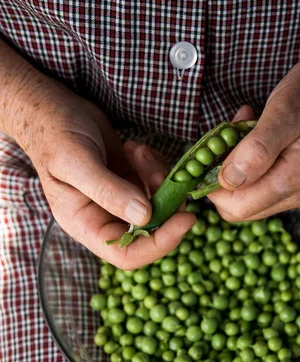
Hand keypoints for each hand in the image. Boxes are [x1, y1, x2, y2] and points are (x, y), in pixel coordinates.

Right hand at [9, 78, 194, 268]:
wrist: (51, 106)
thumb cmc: (53, 134)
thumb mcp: (77, 162)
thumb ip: (110, 192)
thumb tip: (145, 217)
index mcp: (86, 225)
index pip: (127, 254)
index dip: (159, 244)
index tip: (185, 220)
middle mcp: (105, 217)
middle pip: (150, 233)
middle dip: (166, 205)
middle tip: (166, 176)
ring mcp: (120, 199)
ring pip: (158, 204)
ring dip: (158, 178)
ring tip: (139, 153)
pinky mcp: (130, 180)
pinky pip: (156, 183)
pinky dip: (154, 165)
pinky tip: (134, 148)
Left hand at [209, 44, 299, 220]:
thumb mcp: (284, 109)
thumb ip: (257, 148)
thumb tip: (229, 180)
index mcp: (296, 179)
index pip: (238, 207)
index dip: (214, 186)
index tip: (212, 153)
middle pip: (240, 209)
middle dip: (224, 178)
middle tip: (227, 140)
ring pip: (247, 199)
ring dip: (236, 170)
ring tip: (243, 135)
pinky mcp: (297, 187)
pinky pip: (260, 188)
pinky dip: (248, 168)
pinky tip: (253, 141)